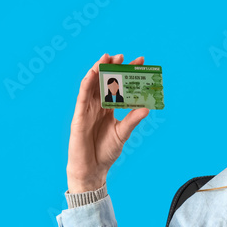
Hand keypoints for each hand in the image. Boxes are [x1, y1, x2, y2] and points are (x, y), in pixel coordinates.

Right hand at [66, 53, 150, 192]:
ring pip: (92, 85)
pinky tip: (92, 74)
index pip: (118, 87)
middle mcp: (97, 106)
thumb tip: (147, 107)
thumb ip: (132, 119)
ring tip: (107, 58)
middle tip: (124, 57)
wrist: (92, 169)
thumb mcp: (123, 133)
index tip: (140, 63)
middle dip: (113, 68)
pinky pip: (82, 97)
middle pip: (105, 82)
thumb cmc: (106, 152)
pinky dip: (86, 84)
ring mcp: (87, 109)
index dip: (127, 74)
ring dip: (98, 70)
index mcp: (108, 109)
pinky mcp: (79, 116)